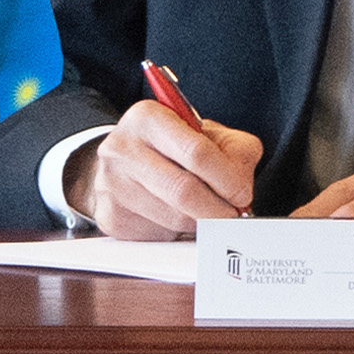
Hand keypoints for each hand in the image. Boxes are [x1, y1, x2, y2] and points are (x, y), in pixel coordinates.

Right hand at [83, 90, 262, 238]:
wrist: (125, 162)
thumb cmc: (172, 147)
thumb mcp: (208, 134)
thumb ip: (235, 151)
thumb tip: (241, 189)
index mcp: (148, 118)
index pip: (197, 152)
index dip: (228, 179)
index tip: (241, 194)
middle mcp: (122, 148)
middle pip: (184, 191)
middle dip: (218, 209)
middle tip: (232, 214)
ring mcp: (112, 184)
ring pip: (174, 218)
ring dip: (200, 221)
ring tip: (203, 210)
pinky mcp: (111, 217)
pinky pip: (158, 235)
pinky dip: (178, 233)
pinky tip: (177, 217)